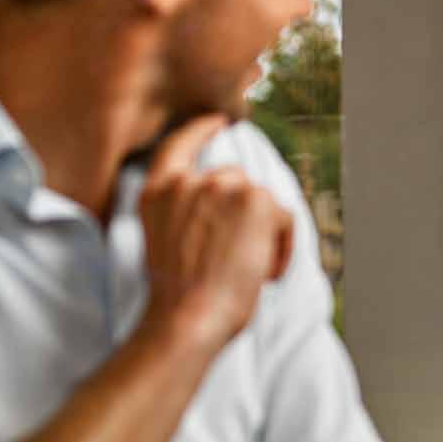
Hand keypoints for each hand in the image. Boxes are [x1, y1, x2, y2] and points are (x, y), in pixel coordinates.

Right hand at [139, 114, 293, 351]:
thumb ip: (182, 213)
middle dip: (241, 213)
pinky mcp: (255, 201)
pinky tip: (266, 274)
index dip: (201, 130)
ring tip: (251, 271)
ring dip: (264, 233)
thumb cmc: (177, 299)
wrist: (187, 319)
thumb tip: (223, 211)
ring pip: (261, 199)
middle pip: (231, 179)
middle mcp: (187, 182)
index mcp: (157, 192)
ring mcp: (221, 187)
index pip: (179, 145)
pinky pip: (284, 217)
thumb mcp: (164, 241)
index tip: (218, 122)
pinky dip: (283, 247)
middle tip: (236, 257)